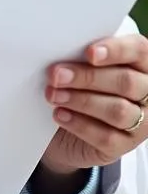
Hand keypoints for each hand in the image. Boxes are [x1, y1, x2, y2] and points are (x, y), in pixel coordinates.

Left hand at [40, 34, 147, 179]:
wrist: (66, 127)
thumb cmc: (77, 84)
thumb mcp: (81, 65)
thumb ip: (81, 55)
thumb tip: (61, 48)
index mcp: (141, 64)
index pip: (139, 50)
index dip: (115, 50)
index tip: (89, 53)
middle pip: (126, 82)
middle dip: (88, 77)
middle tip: (56, 75)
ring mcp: (142, 122)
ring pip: (118, 111)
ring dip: (81, 101)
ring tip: (53, 95)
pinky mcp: (126, 145)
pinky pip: (107, 137)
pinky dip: (80, 124)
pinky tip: (60, 114)